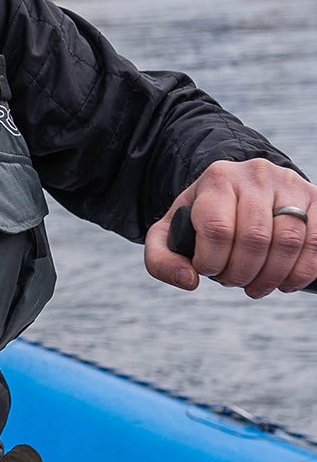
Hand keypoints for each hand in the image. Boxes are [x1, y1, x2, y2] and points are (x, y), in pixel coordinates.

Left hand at [146, 158, 316, 297]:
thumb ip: (161, 260)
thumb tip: (189, 281)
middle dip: (241, 273)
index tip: (207, 269)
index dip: (212, 262)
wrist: (238, 190)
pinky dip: (302, 272)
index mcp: (217, 178)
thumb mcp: (170, 232)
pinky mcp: (316, 199)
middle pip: (254, 239)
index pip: (217, 229)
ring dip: (271, 277)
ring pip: (288, 242)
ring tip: (255, 286)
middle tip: (233, 281)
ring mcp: (290, 185)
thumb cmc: (202, 217)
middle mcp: (256, 175)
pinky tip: (285, 283)